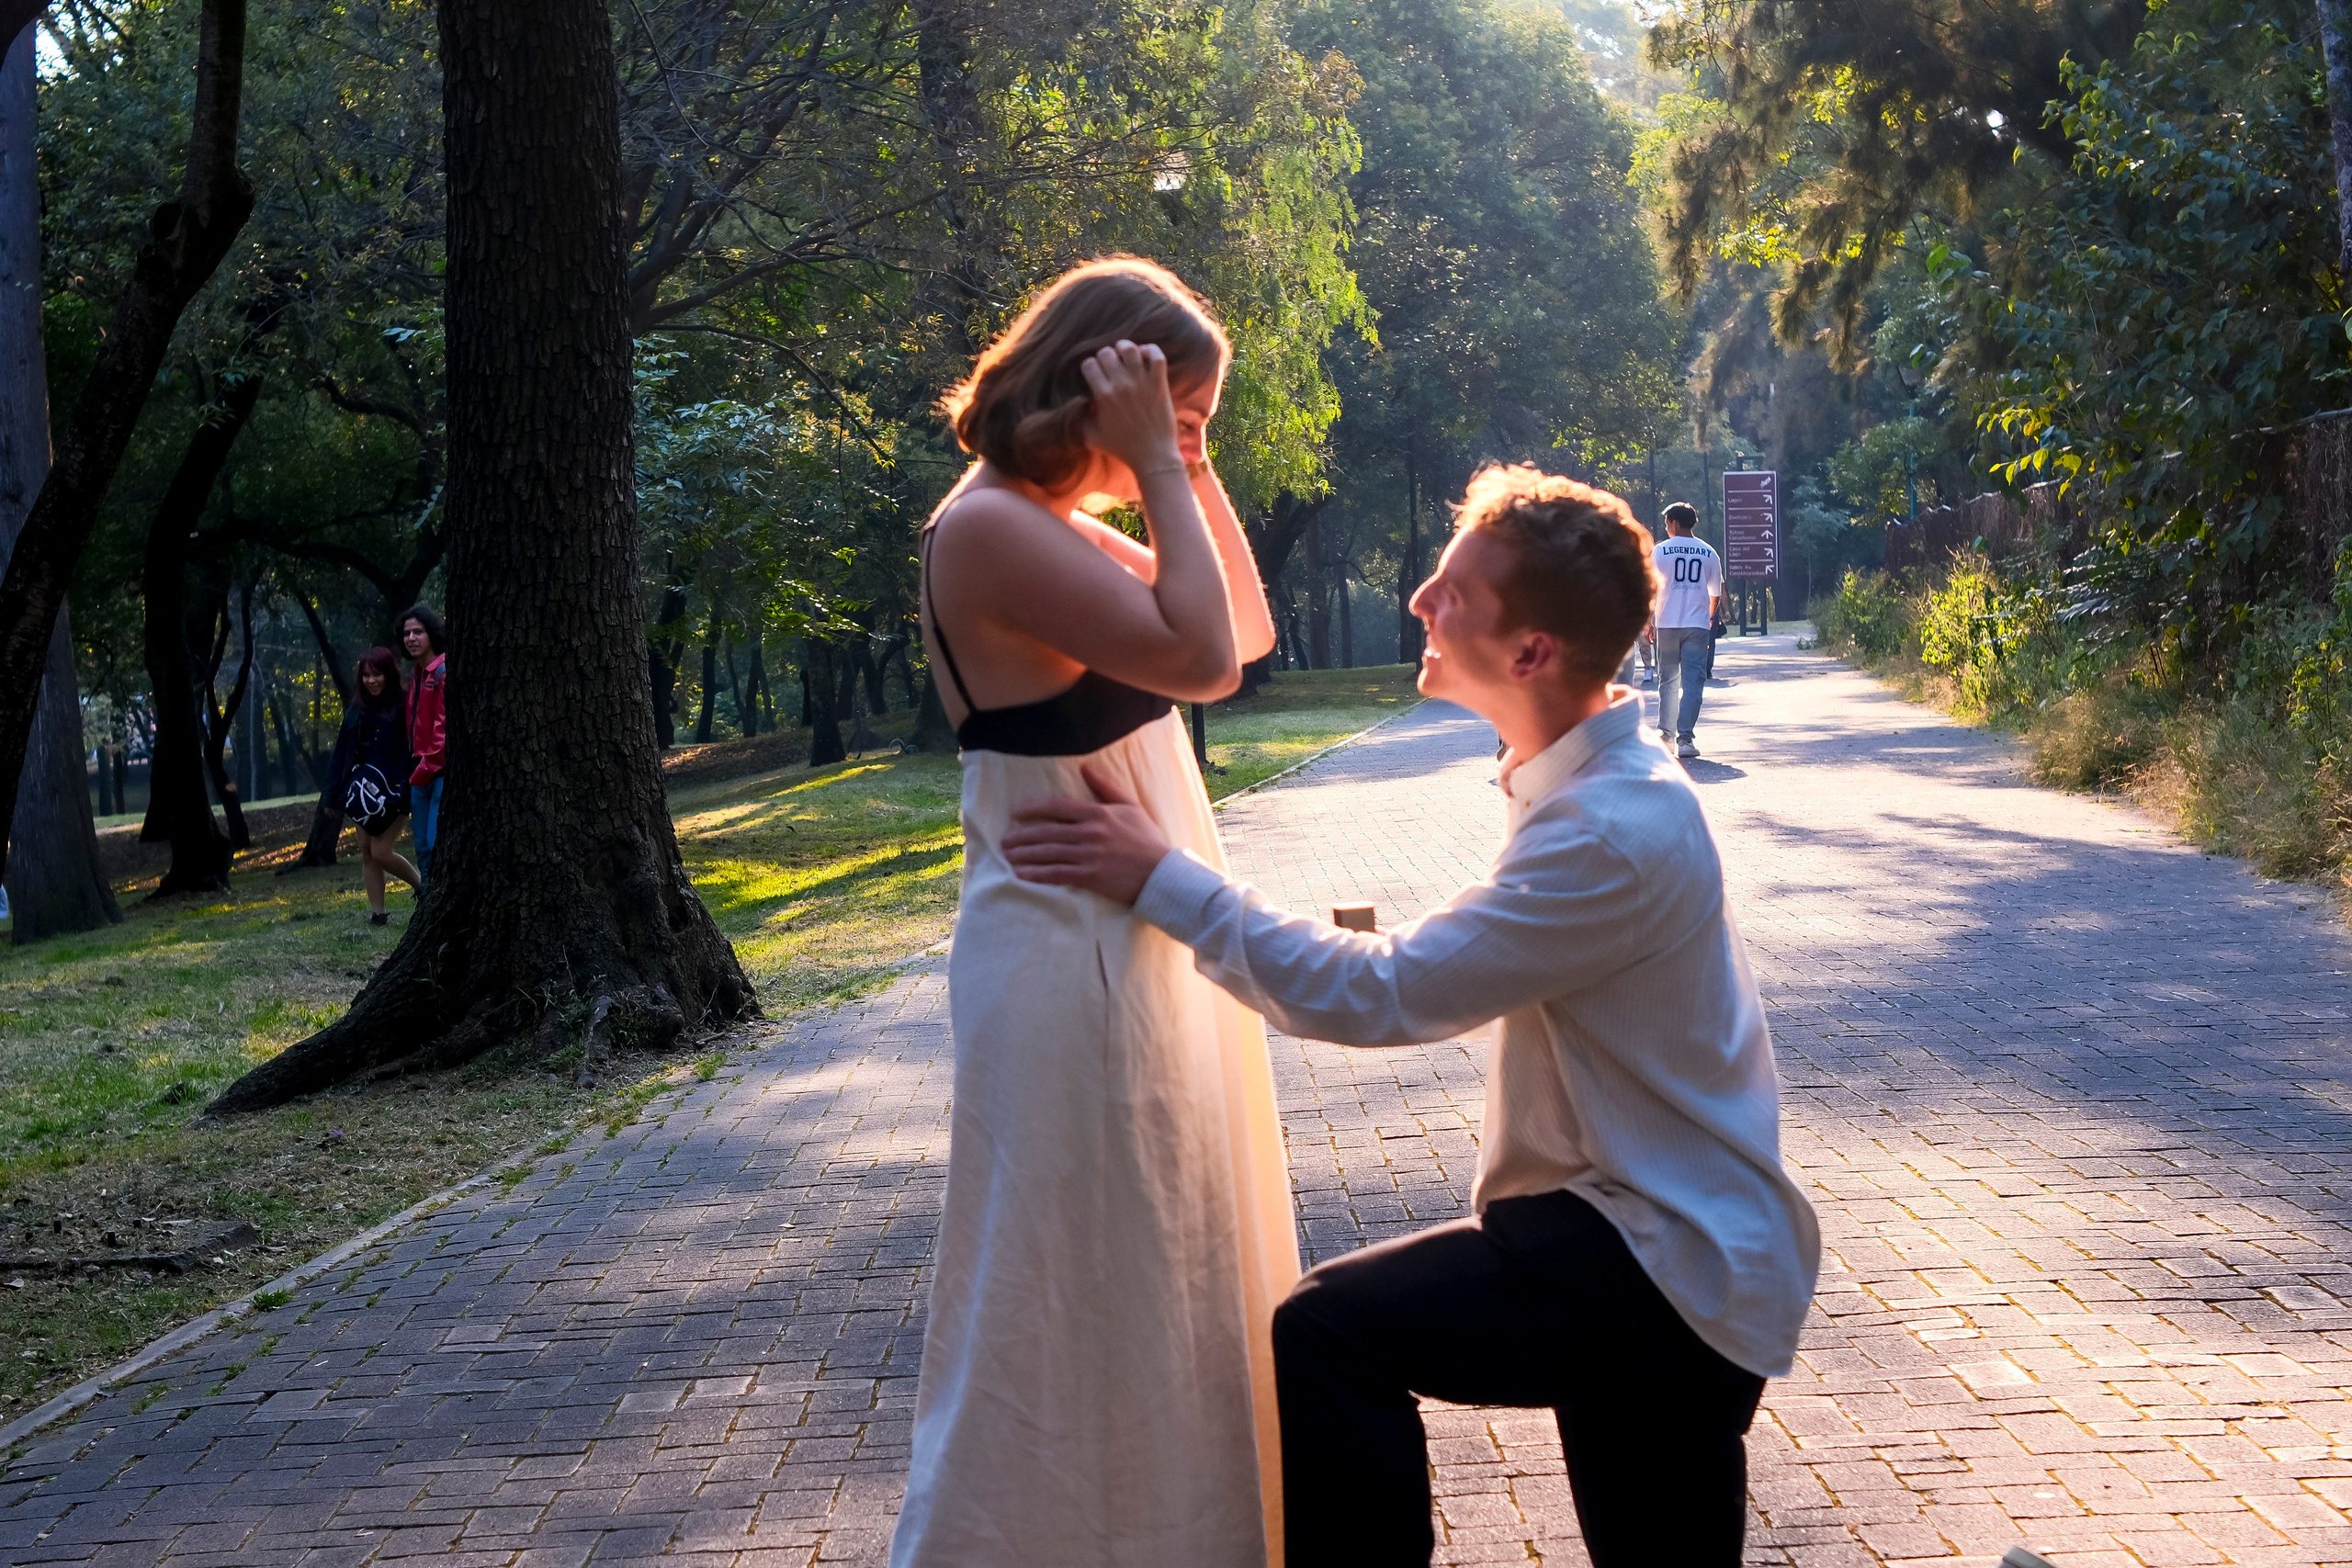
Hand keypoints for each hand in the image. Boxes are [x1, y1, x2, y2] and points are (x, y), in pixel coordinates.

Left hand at [1002, 762, 1173, 905]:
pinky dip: (1036, 874)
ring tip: (1008, 857)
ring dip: (1024, 855)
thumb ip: (1106, 786)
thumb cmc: (1147, 840)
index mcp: (1098, 813)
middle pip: (1046, 831)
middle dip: (1021, 836)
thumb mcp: (1130, 806)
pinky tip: (1022, 875)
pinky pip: (1057, 874)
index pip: (1057, 807)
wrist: (1161, 874)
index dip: (1033, 809)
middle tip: (1004, 840)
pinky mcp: (1090, 876)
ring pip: (1048, 853)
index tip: (1015, 813)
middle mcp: (1090, 832)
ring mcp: (1089, 855)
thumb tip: (1085, 767)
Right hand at [1079, 341, 1183, 480]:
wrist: (1153, 456)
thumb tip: (1076, 407)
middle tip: (1112, 367)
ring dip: (1125, 349)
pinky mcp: (1159, 384)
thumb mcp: (1092, 438)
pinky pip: (1156, 356)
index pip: (1089, 364)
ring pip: (1130, 349)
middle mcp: (1121, 386)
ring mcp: (1142, 383)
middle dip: (1106, 357)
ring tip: (1127, 356)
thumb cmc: (1122, 448)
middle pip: (1106, 352)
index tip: (1095, 374)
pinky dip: (1150, 351)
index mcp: (1103, 396)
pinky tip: (1145, 357)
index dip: (1090, 366)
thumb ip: (1081, 421)